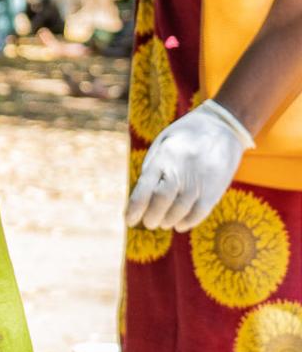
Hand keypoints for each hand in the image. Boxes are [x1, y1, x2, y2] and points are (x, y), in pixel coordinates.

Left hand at [127, 100, 252, 231]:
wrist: (223, 126)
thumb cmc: (186, 135)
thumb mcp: (163, 142)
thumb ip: (152, 166)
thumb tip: (141, 194)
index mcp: (164, 157)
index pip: (145, 188)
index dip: (135, 208)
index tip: (128, 220)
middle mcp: (181, 169)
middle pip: (162, 201)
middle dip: (151, 217)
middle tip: (148, 223)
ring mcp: (200, 180)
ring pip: (180, 210)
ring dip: (168, 221)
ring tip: (162, 223)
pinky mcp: (216, 188)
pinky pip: (200, 211)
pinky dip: (188, 222)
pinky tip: (180, 225)